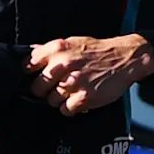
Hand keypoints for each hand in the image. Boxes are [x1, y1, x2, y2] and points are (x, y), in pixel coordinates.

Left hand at [26, 34, 153, 115]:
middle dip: (44, 90)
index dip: (29, 74)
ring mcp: (73, 82)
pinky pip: (65, 110)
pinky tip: (78, 99)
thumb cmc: (97, 51)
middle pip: (37, 87)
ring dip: (59, 100)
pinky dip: (70, 108)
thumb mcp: (72, 42)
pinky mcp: (84, 97)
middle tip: (55, 88)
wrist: (125, 58)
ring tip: (71, 92)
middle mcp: (63, 64)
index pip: (28, 65)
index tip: (34, 78)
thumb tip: (29, 59)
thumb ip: (50, 52)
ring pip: (51, 101)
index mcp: (57, 49)